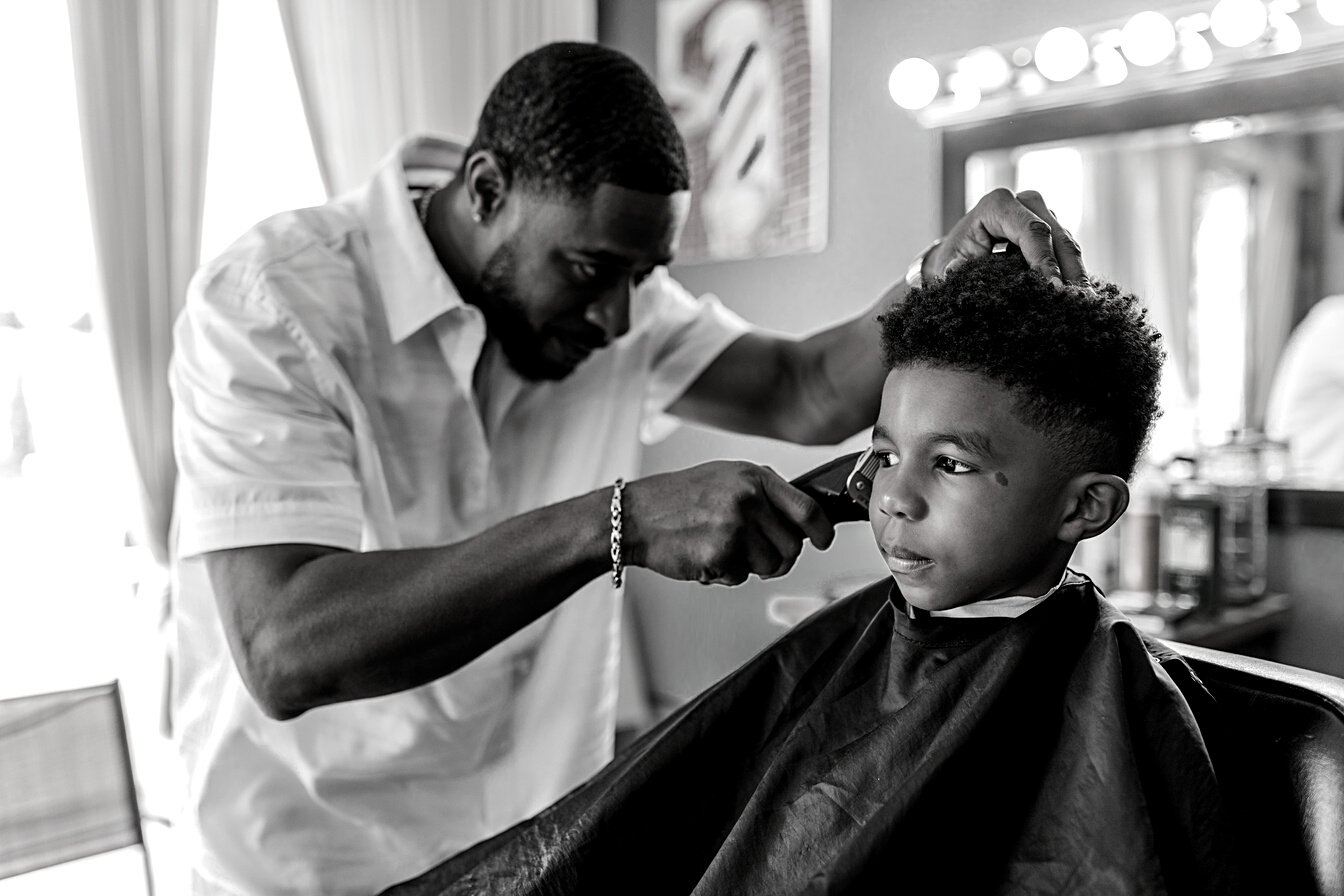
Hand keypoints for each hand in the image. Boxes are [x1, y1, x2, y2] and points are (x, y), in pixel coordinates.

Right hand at [622, 461, 835, 585]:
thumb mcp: (725, 479)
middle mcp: (749, 498)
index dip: (821, 531)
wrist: (635, 516)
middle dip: (779, 558)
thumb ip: (762, 494)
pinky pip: (741, 577)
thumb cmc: (677, 500)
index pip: (807, 508)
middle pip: (792, 546)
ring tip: (721, 550)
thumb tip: (801, 518)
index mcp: (754, 477)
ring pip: (771, 566)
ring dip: (750, 567)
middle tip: (753, 555)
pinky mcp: (721, 552)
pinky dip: (725, 574)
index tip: (823, 541)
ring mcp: (736, 525)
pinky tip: (704, 556)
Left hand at [926, 188, 1086, 285]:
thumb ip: (953, 267)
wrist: (963, 250)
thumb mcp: (950, 262)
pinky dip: (1074, 272)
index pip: (1031, 231)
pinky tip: (1079, 295)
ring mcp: (1043, 212)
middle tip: (1075, 300)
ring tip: (1084, 302)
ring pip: (1068, 243)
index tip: (1053, 287)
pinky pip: (1068, 250)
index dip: (1044, 259)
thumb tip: (954, 270)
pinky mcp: (1053, 227)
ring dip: (1077, 273)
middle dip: (1068, 269)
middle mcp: (1026, 201)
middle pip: (1056, 236)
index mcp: (998, 204)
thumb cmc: (956, 256)